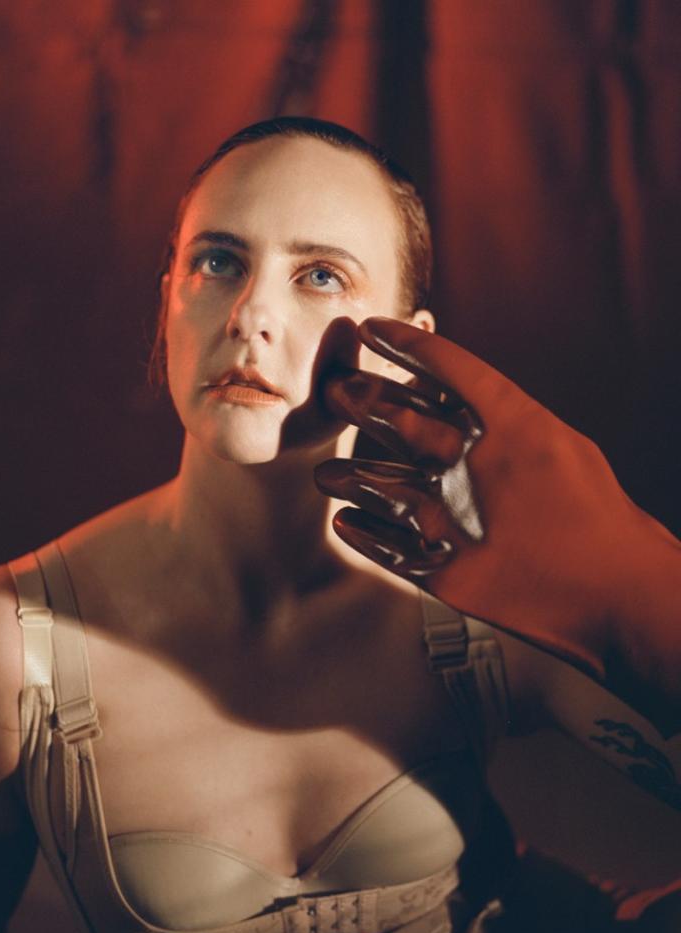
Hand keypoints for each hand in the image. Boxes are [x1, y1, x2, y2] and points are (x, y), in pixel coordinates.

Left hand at [314, 316, 680, 685]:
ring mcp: (451, 518)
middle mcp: (472, 464)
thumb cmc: (599, 519)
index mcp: (512, 425)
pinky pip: (382, 544)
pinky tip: (346, 521)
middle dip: (359, 398)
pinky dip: (360, 530)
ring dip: (346, 473)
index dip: (404, 342)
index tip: (373, 327)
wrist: (618, 594)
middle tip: (335, 392)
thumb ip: (507, 422)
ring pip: (375, 482)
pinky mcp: (441, 570)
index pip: (447, 366)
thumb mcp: (560, 447)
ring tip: (326, 473)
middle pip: (397, 417)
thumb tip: (461, 404)